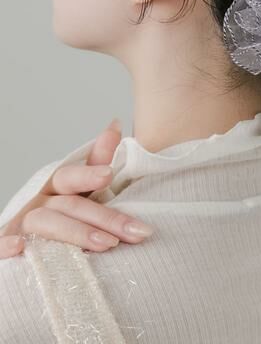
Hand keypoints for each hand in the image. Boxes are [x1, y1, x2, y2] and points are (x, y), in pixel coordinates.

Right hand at [0, 119, 153, 258]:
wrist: (25, 248)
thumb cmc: (59, 218)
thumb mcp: (78, 190)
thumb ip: (96, 161)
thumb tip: (115, 122)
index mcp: (55, 188)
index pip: (71, 176)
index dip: (88, 174)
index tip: (108, 173)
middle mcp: (38, 203)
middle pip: (71, 204)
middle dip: (107, 218)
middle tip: (138, 230)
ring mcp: (21, 226)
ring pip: (47, 223)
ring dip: (77, 233)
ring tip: (108, 244)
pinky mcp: (6, 247)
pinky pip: (1, 245)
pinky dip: (6, 245)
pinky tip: (20, 247)